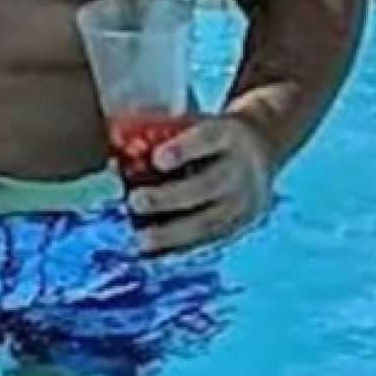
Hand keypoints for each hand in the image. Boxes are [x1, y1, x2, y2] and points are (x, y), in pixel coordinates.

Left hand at [127, 114, 274, 255]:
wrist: (260, 148)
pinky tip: (155, 253)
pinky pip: (211, 240)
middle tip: (134, 202)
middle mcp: (241, 169)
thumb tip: (115, 159)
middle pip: (207, 185)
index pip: (208, 138)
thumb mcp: (191, 123)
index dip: (184, 149)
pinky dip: (182, 248)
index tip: (157, 159)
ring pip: (211, 221)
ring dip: (173, 233)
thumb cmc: (205, 135)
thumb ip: (157, 136)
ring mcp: (246, 201)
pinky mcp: (242, 225)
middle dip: (169, 197)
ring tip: (141, 240)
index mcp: (228, 134)